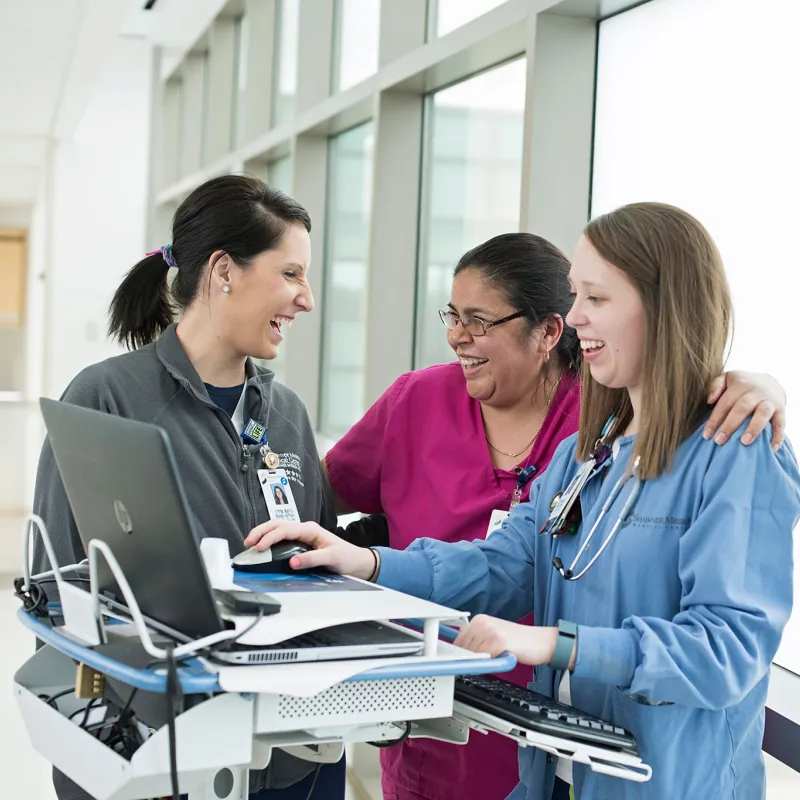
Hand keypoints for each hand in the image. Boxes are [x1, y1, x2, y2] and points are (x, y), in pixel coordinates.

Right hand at [243, 520, 375, 578]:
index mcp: (310, 529)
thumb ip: (312, 559)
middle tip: (248, 542)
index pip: (285, 529)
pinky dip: (269, 539)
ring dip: (263, 533)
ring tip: (250, 543)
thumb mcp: (331, 558)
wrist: (356, 561)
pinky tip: (262, 546)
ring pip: (277, 529)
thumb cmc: (347, 557)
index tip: (259, 547)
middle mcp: (304, 529)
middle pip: (277, 524)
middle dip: (261, 531)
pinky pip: (281, 538)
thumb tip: (292, 562)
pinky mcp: (300, 542)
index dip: (270, 537)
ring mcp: (302, 535)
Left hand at [454, 616, 565, 666]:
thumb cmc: (518, 641)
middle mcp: (483, 622)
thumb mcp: (494, 635)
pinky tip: (496, 662)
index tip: (462, 662)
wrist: (540, 641)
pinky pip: (484, 658)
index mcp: (479, 619)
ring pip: (472, 654)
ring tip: (492, 661)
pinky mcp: (499, 642)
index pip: (458, 640)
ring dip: (479, 662)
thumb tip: (459, 653)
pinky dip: (487, 664)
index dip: (460, 653)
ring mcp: (490, 631)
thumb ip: (477, 640)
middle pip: (463, 648)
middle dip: (468, 659)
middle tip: (480, 665)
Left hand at [705, 371, 785, 451]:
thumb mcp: (727, 379)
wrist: (769, 382)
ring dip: (754, 428)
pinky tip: (770, 449)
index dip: (715, 419)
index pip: (725, 403)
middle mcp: (756, 392)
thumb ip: (715, 386)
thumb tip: (710, 401)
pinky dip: (777, 436)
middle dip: (730, 425)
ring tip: (744, 442)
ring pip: (763, 414)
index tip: (706, 435)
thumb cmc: (741, 385)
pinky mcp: (782, 410)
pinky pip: (781, 424)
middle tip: (719, 441)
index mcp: (740, 385)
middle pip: (742, 408)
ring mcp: (770, 401)